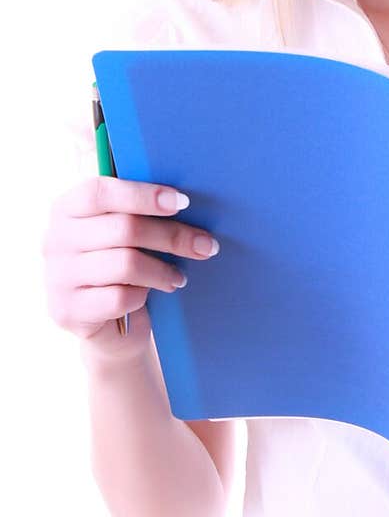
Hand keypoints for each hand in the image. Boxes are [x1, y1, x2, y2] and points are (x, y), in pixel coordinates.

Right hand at [43, 176, 219, 362]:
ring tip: (180, 277)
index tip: (183, 202)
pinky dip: (142, 295)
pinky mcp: (68, 311)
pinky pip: (119, 298)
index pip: (101, 192)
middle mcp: (55, 240)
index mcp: (67, 208)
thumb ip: (137, 211)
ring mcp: (58, 277)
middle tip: (205, 246)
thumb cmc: (119, 263)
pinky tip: (150, 294)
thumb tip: (183, 200)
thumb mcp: (121, 232)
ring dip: (163, 271)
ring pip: (126, 264)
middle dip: (172, 236)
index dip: (144, 195)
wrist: (107, 325)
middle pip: (124, 229)